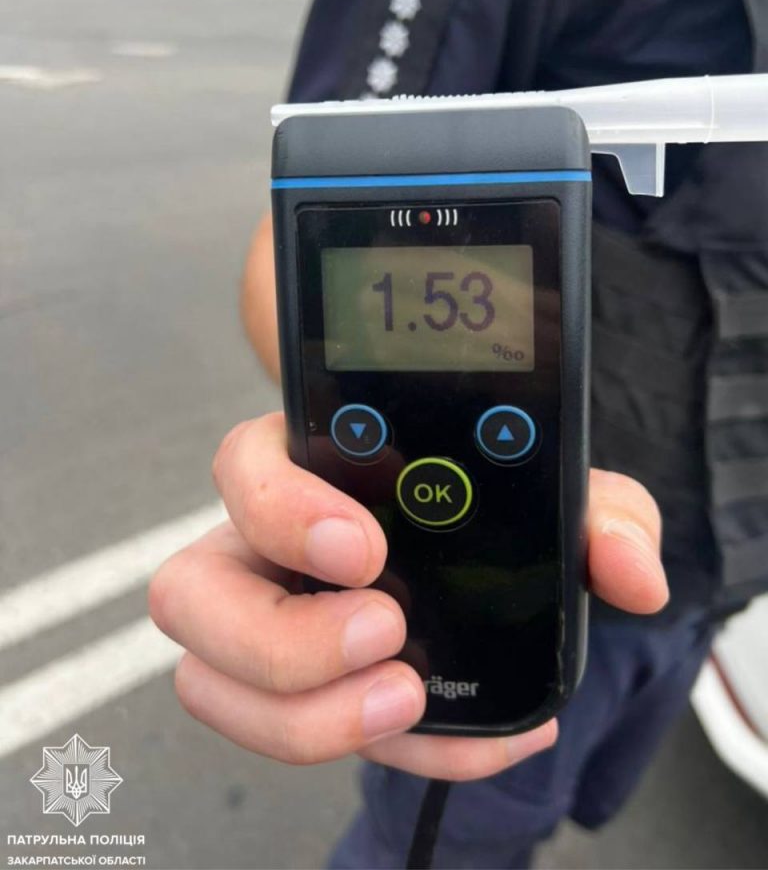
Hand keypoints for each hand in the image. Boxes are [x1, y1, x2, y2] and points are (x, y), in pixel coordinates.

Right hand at [149, 413, 666, 780]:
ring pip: (207, 682)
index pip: (243, 468)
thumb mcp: (563, 497)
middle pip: (190, 593)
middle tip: (384, 635)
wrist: (492, 549)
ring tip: (407, 699)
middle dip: (276, 637)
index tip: (368, 548)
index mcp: (309, 467)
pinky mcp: (303, 693)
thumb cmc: (502, 502)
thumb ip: (603, 514)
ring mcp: (270, 625)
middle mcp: (266, 549)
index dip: (281, 509)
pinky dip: (376, 750)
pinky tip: (475, 739)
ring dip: (299, 717)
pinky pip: (287, 737)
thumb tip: (631, 572)